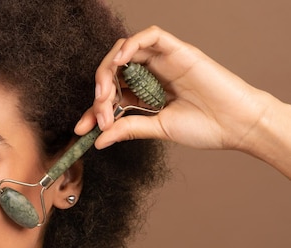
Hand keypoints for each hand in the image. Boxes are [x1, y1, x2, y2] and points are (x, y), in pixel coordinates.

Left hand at [75, 26, 278, 151]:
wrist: (236, 125)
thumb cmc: (204, 126)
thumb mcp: (158, 128)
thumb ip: (129, 128)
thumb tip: (98, 140)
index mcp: (145, 93)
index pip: (110, 95)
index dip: (93, 109)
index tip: (82, 128)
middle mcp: (150, 74)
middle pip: (112, 70)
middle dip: (99, 91)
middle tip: (100, 113)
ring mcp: (163, 61)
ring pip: (125, 50)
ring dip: (108, 70)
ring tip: (106, 93)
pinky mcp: (177, 50)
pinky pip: (150, 36)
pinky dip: (131, 45)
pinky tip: (120, 63)